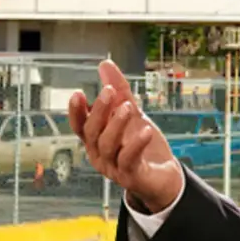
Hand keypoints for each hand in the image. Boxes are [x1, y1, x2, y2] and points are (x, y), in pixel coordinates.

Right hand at [69, 60, 182, 213]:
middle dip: (99, 111)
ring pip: (108, 145)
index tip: (78, 93)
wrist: (163, 176)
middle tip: (110, 91)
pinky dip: (136, 144)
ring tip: (128, 107)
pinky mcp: (131, 175)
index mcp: (96, 140)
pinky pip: (129, 160)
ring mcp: (114, 167)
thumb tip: (105, 64)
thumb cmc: (142, 145)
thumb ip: (120, 91)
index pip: (80, 126)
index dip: (76, 112)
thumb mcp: (132, 114)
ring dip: (116, 124)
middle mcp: (100, 154)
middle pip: (92, 133)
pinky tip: (145, 130)